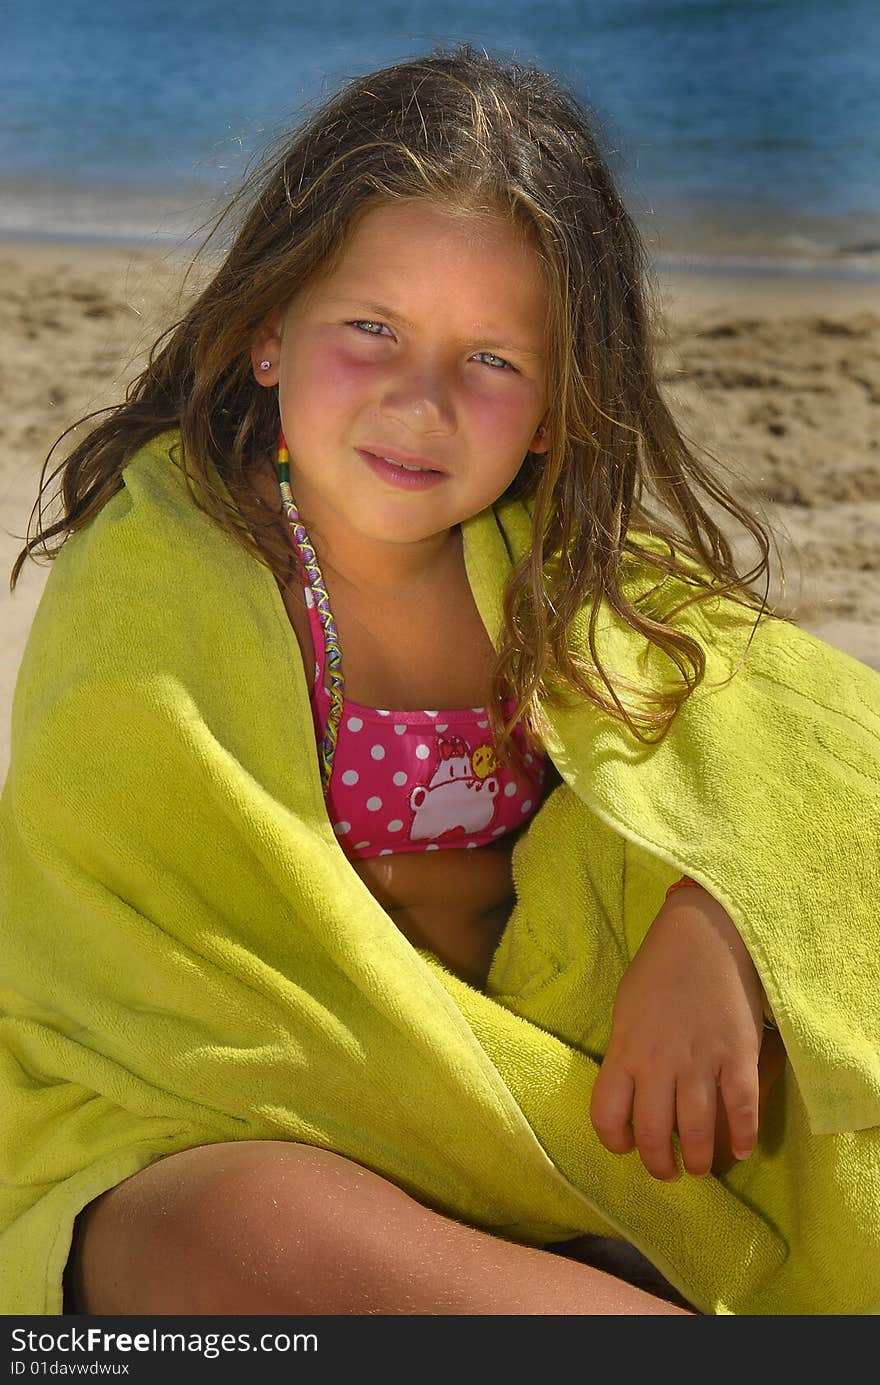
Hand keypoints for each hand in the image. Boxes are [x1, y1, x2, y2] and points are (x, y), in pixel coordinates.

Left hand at [590, 883, 767, 1180]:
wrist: (706, 934)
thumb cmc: (660, 968)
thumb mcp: (626, 1009)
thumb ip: (628, 1051)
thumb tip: (631, 1089)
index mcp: (625, 1051)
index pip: (607, 1116)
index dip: (615, 1141)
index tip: (627, 1146)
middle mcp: (659, 1065)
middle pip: (654, 1136)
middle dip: (661, 1165)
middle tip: (670, 1170)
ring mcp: (701, 1063)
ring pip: (697, 1133)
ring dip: (700, 1159)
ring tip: (702, 1165)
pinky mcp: (739, 1057)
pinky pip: (741, 1111)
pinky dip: (742, 1137)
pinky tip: (739, 1149)